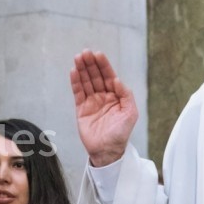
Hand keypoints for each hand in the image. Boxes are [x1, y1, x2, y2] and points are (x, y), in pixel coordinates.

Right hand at [71, 50, 138, 166]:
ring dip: (82, 70)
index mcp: (116, 96)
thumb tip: (116, 80)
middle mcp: (103, 96)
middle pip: (95, 76)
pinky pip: (78, 93)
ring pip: (86, 82)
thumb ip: (126, 94)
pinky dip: (75, 82)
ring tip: (78, 58)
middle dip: (90, 64)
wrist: (108, 151)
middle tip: (85, 53)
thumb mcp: (130, 113)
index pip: (108, 76)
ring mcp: (91, 102)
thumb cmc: (121, 133)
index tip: (98, 55)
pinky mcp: (81, 110)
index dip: (103, 65)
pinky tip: (73, 72)